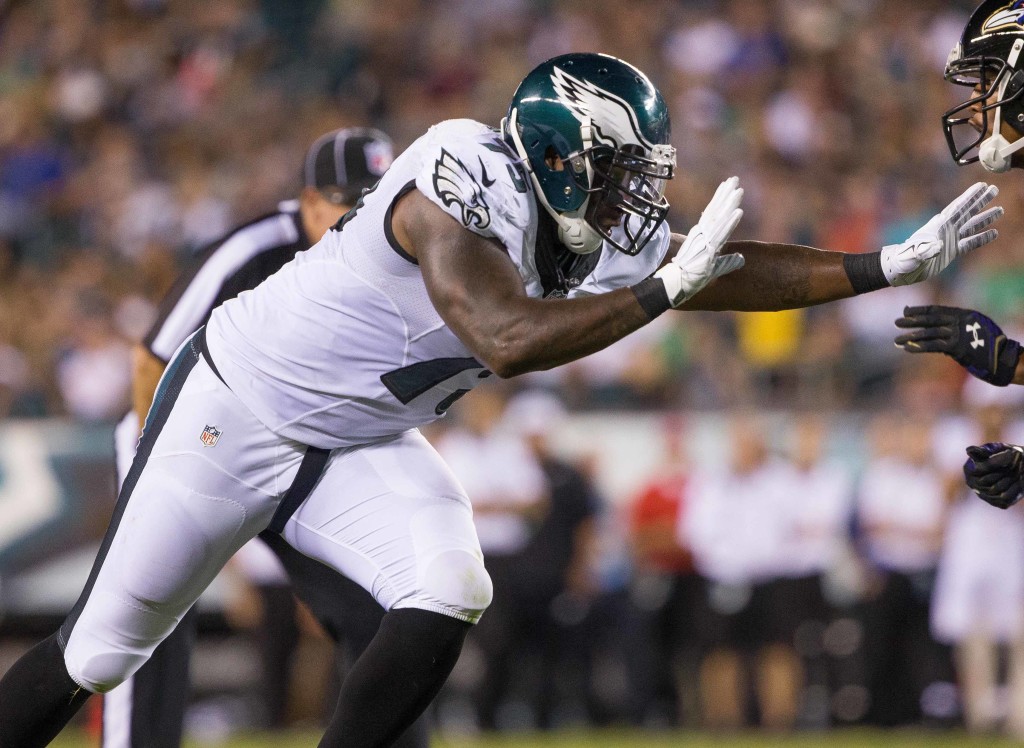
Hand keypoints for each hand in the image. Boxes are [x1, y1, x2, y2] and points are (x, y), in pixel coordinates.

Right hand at [655, 176, 744, 305]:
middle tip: (734, 179)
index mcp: (702, 236)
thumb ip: (727, 262)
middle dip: (725, 194)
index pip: (713, 213)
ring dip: (729, 203)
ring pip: (719, 218)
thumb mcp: (714, 269)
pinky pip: (721, 233)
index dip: (720, 199)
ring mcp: (704, 240)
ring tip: (738, 189)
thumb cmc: (692, 278)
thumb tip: (741, 258)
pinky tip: (738, 211)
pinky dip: (730, 222)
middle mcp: (702, 234)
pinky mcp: (708, 249)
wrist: (676, 285)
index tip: (728, 186)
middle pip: (716, 210)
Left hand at [880, 182, 1001, 285]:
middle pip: (967, 212)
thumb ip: (925, 250)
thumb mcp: (914, 255)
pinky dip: (982, 238)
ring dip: (985, 218)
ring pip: (971, 226)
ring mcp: (949, 240)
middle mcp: (946, 230)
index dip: (970, 196)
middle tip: (995, 189)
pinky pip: (970, 243)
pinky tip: (994, 233)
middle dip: (981, 201)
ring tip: (1000, 210)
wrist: (901, 270)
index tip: (982, 185)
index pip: (958, 208)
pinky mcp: (951, 252)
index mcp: (938, 226)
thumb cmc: (904, 260)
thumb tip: (939, 246)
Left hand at [895, 305, 1021, 385]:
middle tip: (896, 322)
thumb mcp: (973, 329)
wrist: (1003, 358)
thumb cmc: (988, 345)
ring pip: (929, 333)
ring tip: (896, 340)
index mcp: (964, 314)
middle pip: (931, 320)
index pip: (937, 310)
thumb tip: (932, 331)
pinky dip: (919, 346)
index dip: (920, 311)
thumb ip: (955, 327)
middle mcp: (961, 321)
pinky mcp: (958, 347)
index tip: (905, 311)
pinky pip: (934, 346)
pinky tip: (907, 348)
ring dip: (911, 336)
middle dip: (912, 321)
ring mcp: (959, 333)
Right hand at [964, 443, 1023, 508]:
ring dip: (1010, 479)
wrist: (1019, 466)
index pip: (979, 469)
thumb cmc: (1005, 454)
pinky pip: (1005, 499)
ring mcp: (984, 495)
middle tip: (1015, 464)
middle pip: (986, 481)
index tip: (1009, 454)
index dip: (995, 462)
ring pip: (996, 490)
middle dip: (1003, 471)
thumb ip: (982, 450)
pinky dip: (1014, 489)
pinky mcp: (997, 502)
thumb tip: (968, 450)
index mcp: (969, 469)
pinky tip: (1018, 481)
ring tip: (1018, 472)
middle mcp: (973, 484)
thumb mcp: (994, 449)